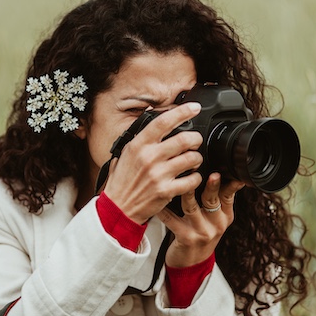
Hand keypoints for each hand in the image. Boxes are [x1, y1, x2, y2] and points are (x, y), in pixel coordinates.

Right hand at [104, 102, 203, 223]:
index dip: (182, 112)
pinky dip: (196, 177)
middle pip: (184, 139)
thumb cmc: (122, 181)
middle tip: (196, 140)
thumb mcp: (125, 152)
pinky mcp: (167, 191)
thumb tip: (151, 112)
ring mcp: (159, 175)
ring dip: (197, 158)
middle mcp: (149, 158)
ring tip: (194, 160)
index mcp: (139, 145)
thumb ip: (140, 133)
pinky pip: (192, 179)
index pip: (163, 122)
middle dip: (196, 138)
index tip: (194, 108)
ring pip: (192, 158)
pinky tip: (191, 177)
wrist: (118, 208)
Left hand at [158, 173, 245, 267]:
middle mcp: (216, 224)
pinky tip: (157, 199)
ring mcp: (201, 232)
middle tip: (209, 173)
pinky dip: (163, 209)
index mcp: (225, 216)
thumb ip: (217, 199)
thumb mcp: (216, 219)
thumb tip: (219, 172)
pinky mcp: (185, 238)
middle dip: (211, 186)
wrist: (192, 263)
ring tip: (179, 179)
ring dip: (185, 193)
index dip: (229, 183)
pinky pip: (171, 220)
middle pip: (212, 200)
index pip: (229, 195)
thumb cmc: (201, 235)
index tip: (226, 171)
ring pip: (191, 207)